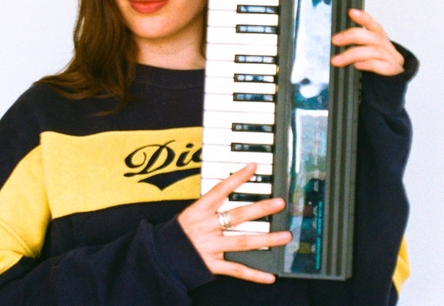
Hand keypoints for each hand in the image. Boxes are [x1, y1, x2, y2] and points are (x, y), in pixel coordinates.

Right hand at [177, 163, 290, 282]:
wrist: (159, 257)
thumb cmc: (176, 234)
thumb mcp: (189, 214)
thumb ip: (209, 207)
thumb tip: (229, 192)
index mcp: (199, 211)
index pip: (220, 190)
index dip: (237, 177)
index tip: (254, 167)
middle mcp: (207, 227)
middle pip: (238, 215)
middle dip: (261, 208)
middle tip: (280, 203)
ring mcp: (211, 246)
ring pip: (243, 242)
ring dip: (267, 239)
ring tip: (285, 236)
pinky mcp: (212, 265)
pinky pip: (236, 270)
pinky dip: (254, 275)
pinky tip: (270, 276)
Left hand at [330, 8, 403, 75]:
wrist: (391, 93)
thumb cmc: (376, 73)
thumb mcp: (367, 57)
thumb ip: (358, 48)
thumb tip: (336, 42)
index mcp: (382, 42)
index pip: (374, 26)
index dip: (364, 18)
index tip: (351, 12)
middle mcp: (389, 49)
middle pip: (374, 37)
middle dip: (352, 36)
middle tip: (335, 40)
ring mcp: (394, 61)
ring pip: (375, 51)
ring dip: (353, 54)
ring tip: (337, 60)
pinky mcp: (394, 74)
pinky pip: (383, 66)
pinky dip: (368, 64)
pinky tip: (357, 65)